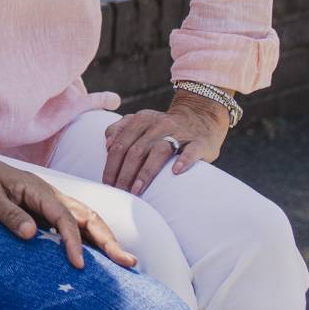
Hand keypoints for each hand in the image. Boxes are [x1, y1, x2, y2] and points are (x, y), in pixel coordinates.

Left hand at [0, 134, 136, 270]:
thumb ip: (8, 214)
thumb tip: (31, 235)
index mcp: (37, 189)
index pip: (64, 217)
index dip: (73, 241)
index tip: (78, 264)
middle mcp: (48, 195)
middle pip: (86, 217)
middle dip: (109, 239)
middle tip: (129, 262)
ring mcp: (46, 202)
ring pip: (83, 220)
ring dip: (104, 239)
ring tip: (123, 261)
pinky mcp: (40, 211)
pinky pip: (70, 225)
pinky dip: (87, 238)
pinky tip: (95, 254)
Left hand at [102, 92, 229, 194]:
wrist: (200, 117)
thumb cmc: (163, 128)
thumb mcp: (141, 122)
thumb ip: (121, 129)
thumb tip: (107, 145)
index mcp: (141, 119)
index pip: (120, 144)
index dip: (111, 165)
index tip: (107, 184)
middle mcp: (159, 124)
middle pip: (136, 150)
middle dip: (125, 174)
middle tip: (120, 192)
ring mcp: (180, 132)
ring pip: (159, 151)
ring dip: (146, 172)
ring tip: (137, 190)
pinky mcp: (200, 142)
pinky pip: (191, 151)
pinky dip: (184, 160)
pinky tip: (175, 172)